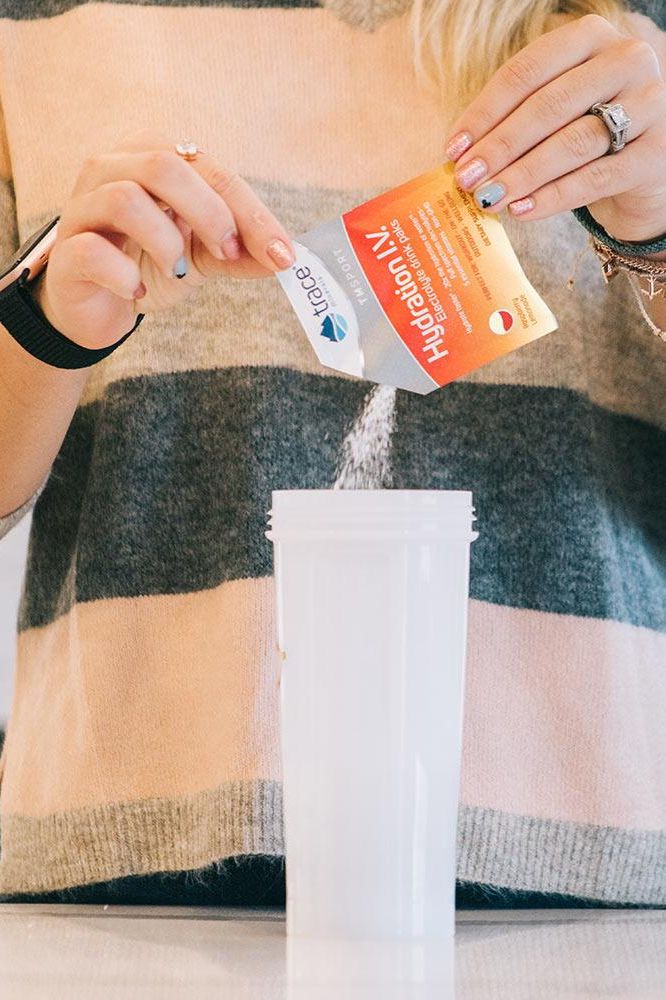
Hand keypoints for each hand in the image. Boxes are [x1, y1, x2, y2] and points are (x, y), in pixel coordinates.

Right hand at [37, 129, 295, 348]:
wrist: (96, 307)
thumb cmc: (148, 265)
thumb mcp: (202, 257)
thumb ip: (238, 252)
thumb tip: (283, 258)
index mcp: (152, 158)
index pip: (209, 168)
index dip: (249, 211)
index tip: (282, 253)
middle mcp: (112, 169)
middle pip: (164, 166)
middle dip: (209, 213)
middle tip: (227, 254)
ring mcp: (83, 206)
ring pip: (125, 199)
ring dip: (165, 242)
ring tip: (176, 270)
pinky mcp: (66, 250)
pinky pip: (93, 251)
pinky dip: (125, 275)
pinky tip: (137, 292)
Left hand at [443, 13, 665, 248]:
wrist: (642, 168)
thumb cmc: (584, 133)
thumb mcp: (551, 113)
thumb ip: (513, 121)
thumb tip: (459, 155)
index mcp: (590, 38)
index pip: (527, 72)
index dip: (485, 112)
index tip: (453, 149)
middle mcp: (625, 61)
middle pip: (548, 106)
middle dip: (501, 146)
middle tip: (467, 178)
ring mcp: (649, 104)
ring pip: (573, 142)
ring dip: (523, 174)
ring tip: (488, 198)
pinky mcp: (656, 153)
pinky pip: (596, 178)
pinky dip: (553, 197)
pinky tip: (521, 210)